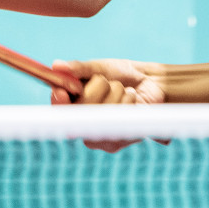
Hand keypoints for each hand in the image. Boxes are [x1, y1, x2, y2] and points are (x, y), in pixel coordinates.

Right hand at [50, 58, 166, 152]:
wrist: (151, 82)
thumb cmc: (122, 74)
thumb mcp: (100, 68)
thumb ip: (79, 69)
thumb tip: (57, 66)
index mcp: (73, 105)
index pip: (58, 110)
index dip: (58, 103)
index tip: (62, 92)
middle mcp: (83, 125)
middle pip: (81, 109)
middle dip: (98, 87)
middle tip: (108, 82)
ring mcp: (100, 137)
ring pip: (103, 112)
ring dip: (116, 92)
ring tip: (123, 91)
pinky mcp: (118, 141)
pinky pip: (119, 117)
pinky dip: (128, 101)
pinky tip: (132, 101)